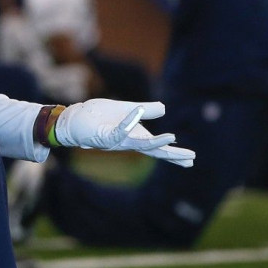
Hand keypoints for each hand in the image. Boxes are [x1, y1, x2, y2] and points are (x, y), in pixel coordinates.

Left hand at [54, 99, 194, 167]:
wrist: (75, 118)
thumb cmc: (98, 116)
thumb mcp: (126, 108)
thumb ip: (144, 109)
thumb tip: (164, 108)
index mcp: (135, 136)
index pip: (157, 147)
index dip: (174, 153)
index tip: (192, 159)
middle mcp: (128, 142)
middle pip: (153, 150)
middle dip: (172, 155)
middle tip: (190, 159)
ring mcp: (117, 140)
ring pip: (139, 144)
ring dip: (155, 141)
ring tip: (172, 138)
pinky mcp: (104, 136)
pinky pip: (118, 131)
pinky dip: (128, 123)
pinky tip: (137, 114)